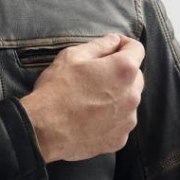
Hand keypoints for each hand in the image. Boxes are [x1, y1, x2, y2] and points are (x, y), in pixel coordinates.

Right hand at [19, 32, 144, 162]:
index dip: (123, 44)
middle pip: (135, 77)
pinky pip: (119, 124)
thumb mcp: (71, 57)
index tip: (111, 47)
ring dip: (116, 97)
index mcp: (123, 70)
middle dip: (120, 73)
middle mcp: (132, 95)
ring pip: (128, 102)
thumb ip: (99, 45)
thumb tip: (113, 41)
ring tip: (89, 100)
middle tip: (94, 76)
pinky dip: (109, 119)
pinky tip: (89, 118)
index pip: (136, 49)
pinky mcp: (119, 139)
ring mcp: (127, 120)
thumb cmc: (55, 91)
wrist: (44, 130)